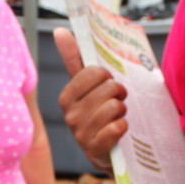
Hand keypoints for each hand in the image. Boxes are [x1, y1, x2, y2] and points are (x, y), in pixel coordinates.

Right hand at [52, 32, 126, 168]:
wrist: (106, 152)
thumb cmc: (97, 114)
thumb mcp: (87, 88)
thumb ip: (74, 59)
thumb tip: (60, 31)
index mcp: (67, 96)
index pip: (94, 72)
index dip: (108, 76)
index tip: (107, 84)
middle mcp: (70, 115)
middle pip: (108, 88)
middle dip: (119, 93)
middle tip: (117, 100)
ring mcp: (81, 134)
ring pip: (114, 107)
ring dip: (122, 110)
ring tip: (118, 115)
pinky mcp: (95, 149)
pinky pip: (117, 127)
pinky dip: (123, 126)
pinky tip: (119, 130)